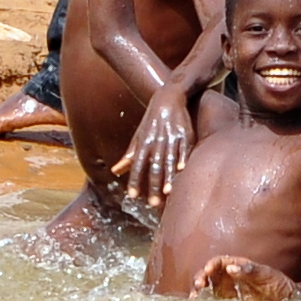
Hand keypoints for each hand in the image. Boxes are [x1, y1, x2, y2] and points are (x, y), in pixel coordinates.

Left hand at [113, 82, 196, 207]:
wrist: (169, 97)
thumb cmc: (152, 121)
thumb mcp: (138, 136)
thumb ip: (129, 155)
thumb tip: (115, 171)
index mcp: (143, 143)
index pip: (137, 165)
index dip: (135, 180)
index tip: (133, 196)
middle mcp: (156, 141)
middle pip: (154, 166)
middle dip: (153, 185)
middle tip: (153, 203)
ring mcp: (171, 136)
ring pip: (169, 159)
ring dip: (168, 176)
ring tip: (168, 192)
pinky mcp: (185, 132)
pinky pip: (184, 147)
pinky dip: (184, 158)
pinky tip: (184, 169)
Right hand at [190, 255, 297, 300]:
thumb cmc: (279, 285)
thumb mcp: (267, 275)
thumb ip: (250, 271)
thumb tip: (231, 268)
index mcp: (240, 267)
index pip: (221, 262)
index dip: (212, 264)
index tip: (207, 271)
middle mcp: (231, 279)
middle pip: (210, 275)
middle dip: (200, 278)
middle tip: (197, 286)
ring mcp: (229, 294)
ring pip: (208, 290)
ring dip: (199, 292)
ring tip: (195, 299)